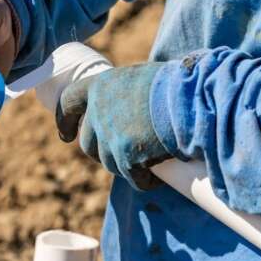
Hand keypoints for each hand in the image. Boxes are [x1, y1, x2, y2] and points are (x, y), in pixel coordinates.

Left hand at [56, 63, 171, 190]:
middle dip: (102, 151)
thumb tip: (127, 110)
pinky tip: (157, 178)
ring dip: (127, 166)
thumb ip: (125, 94)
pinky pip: (134, 179)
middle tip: (125, 152)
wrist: (195, 100)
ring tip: (151, 158)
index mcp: (100, 85)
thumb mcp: (143, 78)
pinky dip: (145, 181)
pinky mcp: (127, 159)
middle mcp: (99, 112)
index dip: (65, 120)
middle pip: (88, 143)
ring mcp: (111, 137)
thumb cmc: (178, 83)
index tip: (66, 135)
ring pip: (110, 164)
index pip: (69, 102)